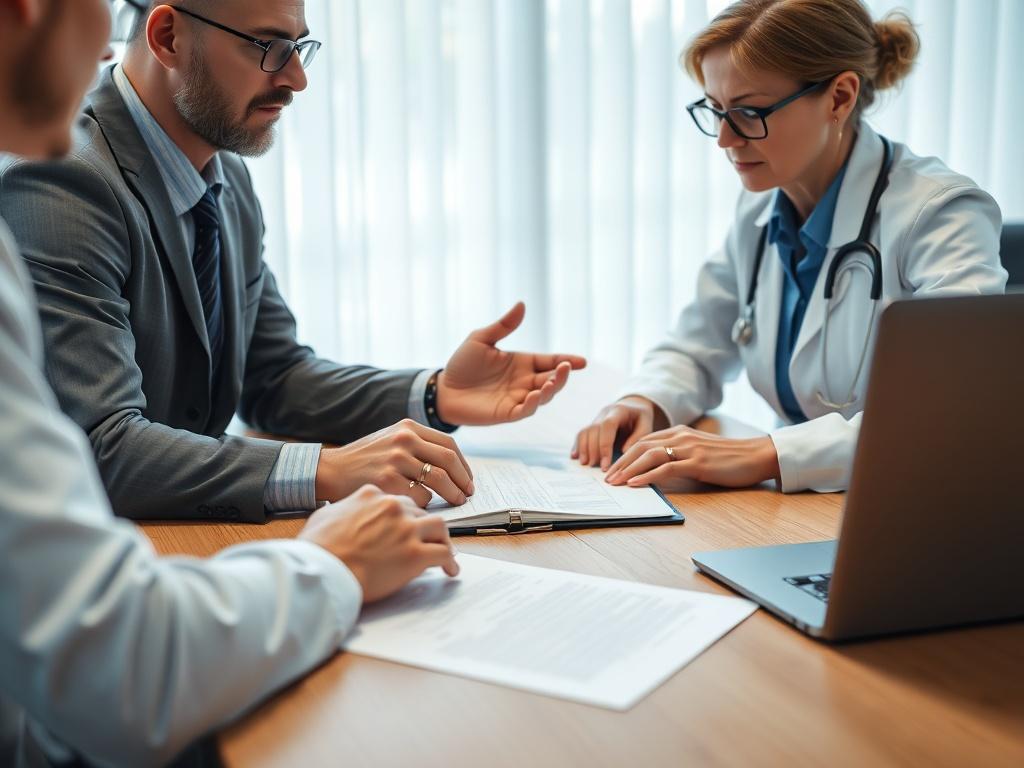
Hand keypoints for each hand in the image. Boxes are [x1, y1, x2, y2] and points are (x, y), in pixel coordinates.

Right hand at [299, 485, 458, 602]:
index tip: (408, 523)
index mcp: (372, 494)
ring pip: (439, 526)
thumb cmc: (317, 547)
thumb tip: (349, 514)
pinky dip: (449, 561)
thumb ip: (347, 508)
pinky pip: (443, 553)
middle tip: (428, 538)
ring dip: (443, 538)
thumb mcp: (328, 515)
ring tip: (444, 549)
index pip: (399, 499)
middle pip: (420, 511)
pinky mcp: (414, 554)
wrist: (320, 569)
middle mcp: (393, 507)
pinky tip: (449, 568)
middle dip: (424, 525)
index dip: (405, 514)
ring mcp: (406, 529)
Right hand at [315, 419, 473, 507]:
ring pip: (439, 480)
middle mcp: (404, 439)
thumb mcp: (390, 439)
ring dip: (453, 494)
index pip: (449, 444)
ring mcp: (395, 459)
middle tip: (467, 494)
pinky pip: (421, 496)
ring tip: (456, 503)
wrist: (331, 470)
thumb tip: (453, 465)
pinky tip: (425, 508)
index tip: (468, 479)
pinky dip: (427, 504)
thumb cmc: (364, 460)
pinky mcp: (388, 481)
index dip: (463, 464)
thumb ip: (418, 445)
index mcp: (408, 427)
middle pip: (449, 460)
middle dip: (463, 480)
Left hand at [436, 302, 585, 424]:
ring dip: (551, 390)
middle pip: (552, 379)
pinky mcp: (507, 413)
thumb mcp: (481, 339)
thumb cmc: (462, 364)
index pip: (549, 361)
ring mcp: (517, 398)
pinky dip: (533, 404)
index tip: (581, 362)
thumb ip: (503, 325)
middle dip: (562, 375)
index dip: (566, 361)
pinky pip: (526, 410)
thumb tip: (521, 304)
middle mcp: (524, 381)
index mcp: (522, 363)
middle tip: (566, 367)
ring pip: (544, 396)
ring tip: (551, 382)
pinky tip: (535, 395)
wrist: (443, 389)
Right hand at [572, 396, 668, 470]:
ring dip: (583, 448)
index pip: (607, 426)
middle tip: (594, 466)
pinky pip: (581, 434)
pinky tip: (575, 456)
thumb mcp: (646, 425)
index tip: (605, 464)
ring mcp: (596, 418)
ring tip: (585, 464)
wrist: (634, 407)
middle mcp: (605, 413)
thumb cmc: (641, 419)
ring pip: (584, 432)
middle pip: (593, 430)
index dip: (604, 445)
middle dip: (593, 450)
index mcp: (619, 411)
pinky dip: (578, 445)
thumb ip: (638, 438)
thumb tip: (624, 452)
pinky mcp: (592, 425)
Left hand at [604, 426, 780, 489]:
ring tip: (615, 482)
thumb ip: (679, 456)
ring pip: (649, 455)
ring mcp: (689, 449)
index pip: (643, 442)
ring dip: (628, 469)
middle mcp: (681, 437)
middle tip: (606, 478)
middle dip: (620, 462)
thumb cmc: (729, 458)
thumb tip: (657, 471)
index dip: (624, 455)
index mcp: (679, 433)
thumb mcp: (698, 452)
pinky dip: (647, 476)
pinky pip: (666, 468)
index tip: (612, 469)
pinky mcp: (698, 462)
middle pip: (640, 447)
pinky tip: (635, 483)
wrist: (756, 456)